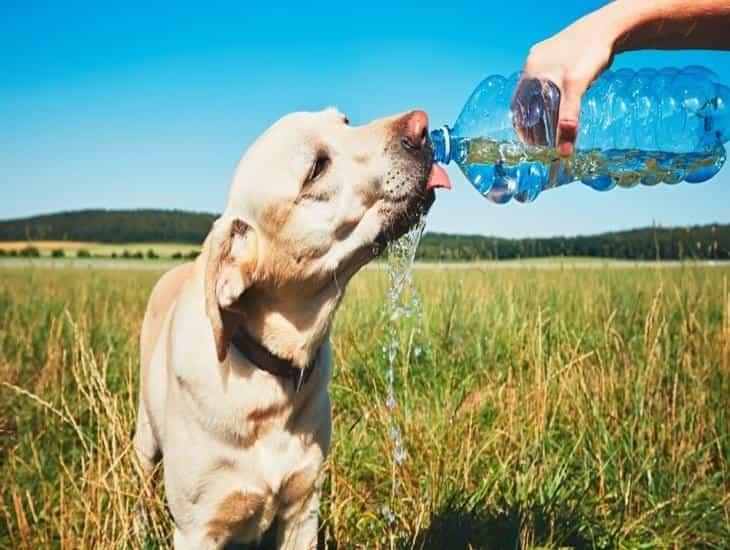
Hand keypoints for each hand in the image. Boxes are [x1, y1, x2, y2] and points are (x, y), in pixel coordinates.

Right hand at [519, 8, 618, 155]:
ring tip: (554, 127)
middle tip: (545, 140)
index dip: (523, 127)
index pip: (519, 106)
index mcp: (531, 71)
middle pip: (527, 101)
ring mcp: (545, 59)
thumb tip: (564, 152)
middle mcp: (534, 64)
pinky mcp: (558, 57)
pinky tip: (564, 105)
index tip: (532, 143)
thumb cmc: (591, 52)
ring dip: (544, 110)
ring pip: (538, 92)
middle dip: (534, 121)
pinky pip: (549, 83)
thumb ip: (569, 119)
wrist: (610, 27)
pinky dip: (553, 98)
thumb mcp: (577, 88)